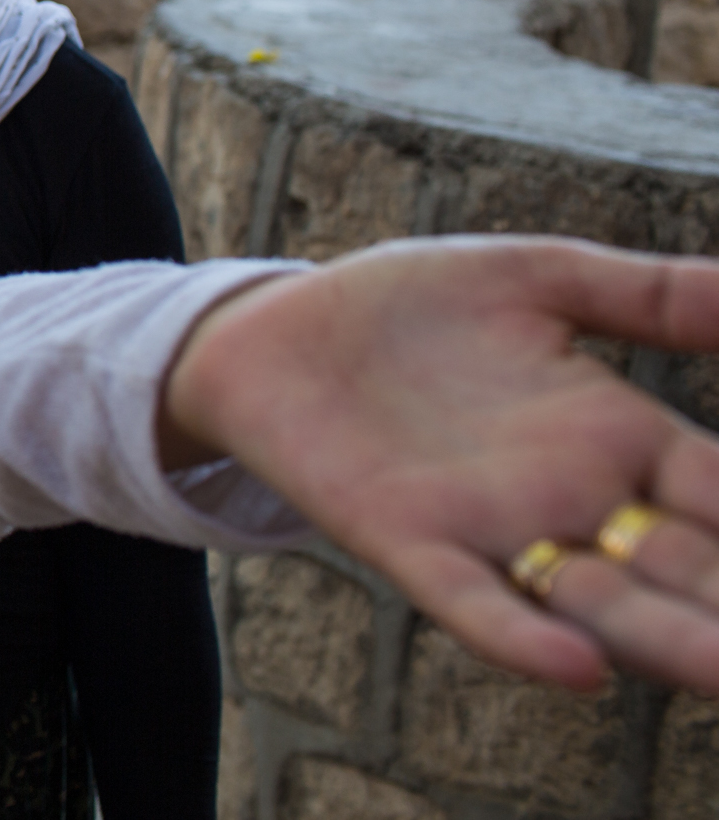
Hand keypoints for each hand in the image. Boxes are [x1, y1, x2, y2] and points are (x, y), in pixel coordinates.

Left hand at [167, 236, 718, 694]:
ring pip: (604, 606)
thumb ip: (650, 295)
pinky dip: (521, 635)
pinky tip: (577, 665)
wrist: (270, 328)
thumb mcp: (537, 280)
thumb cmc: (406, 305)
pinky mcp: (405, 543)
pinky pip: (473, 603)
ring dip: (672, 643)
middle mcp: (575, 502)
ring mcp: (494, 530)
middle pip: (693, 573)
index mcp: (619, 436)